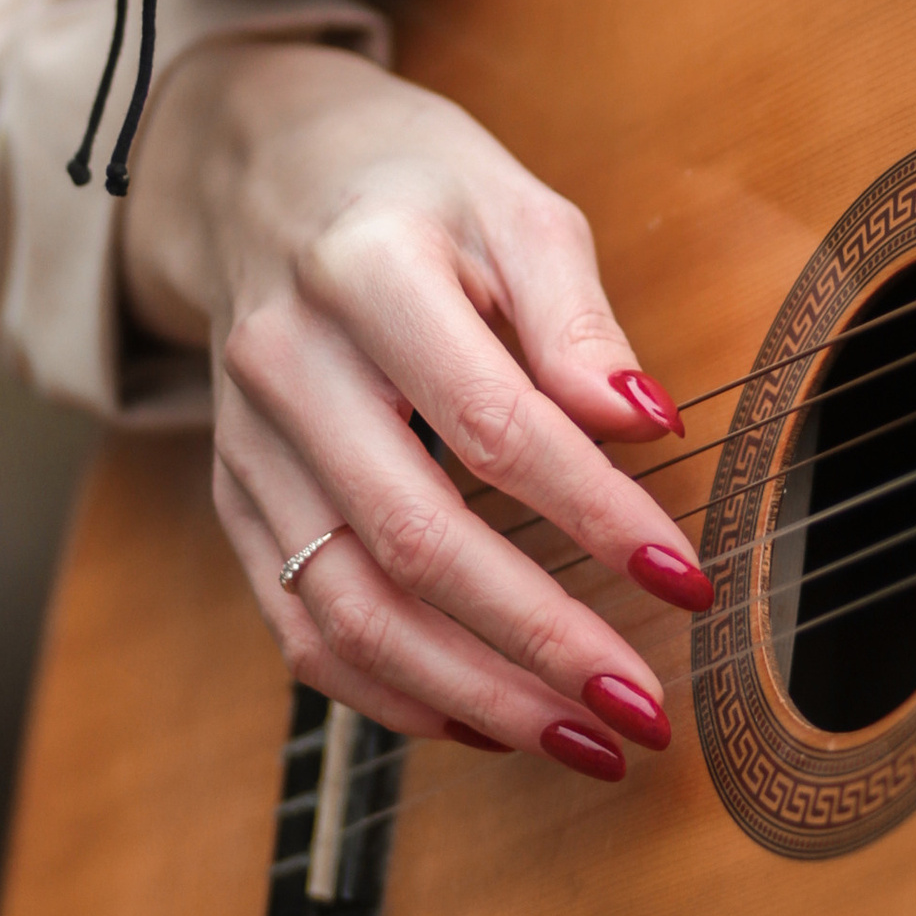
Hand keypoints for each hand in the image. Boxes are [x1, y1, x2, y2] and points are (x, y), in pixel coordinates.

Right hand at [132, 41, 712, 781]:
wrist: (259, 175)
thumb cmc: (412, 190)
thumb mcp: (514, 206)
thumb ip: (578, 319)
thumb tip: (644, 422)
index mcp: (365, 273)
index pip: (490, 424)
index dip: (591, 512)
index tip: (682, 575)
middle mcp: (286, 367)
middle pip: (412, 539)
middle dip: (539, 641)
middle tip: (642, 706)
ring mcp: (246, 445)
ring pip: (348, 610)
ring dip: (474, 696)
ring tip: (582, 740)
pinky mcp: (233, 501)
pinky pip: (302, 629)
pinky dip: (395, 694)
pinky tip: (486, 721)